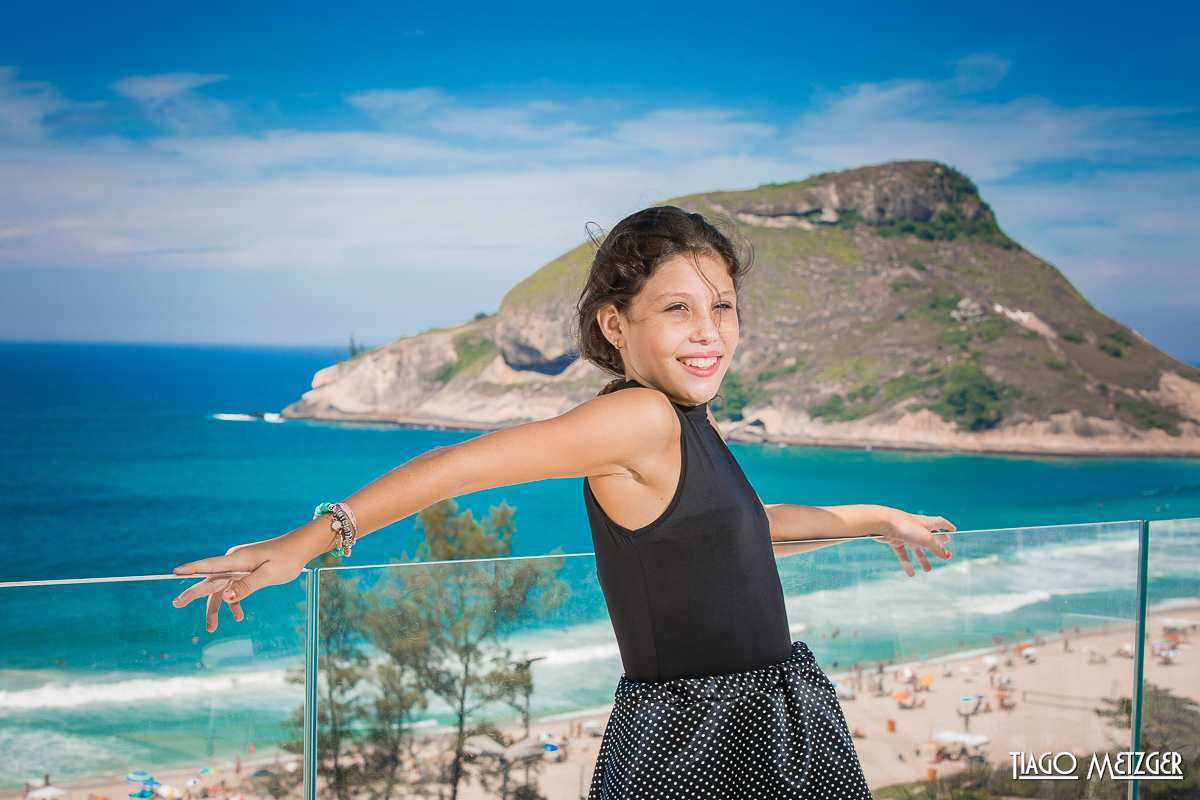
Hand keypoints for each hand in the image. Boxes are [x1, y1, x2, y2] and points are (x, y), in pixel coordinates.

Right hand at [171, 519, 330, 630]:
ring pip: (222, 587)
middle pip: (211, 579)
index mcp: (238, 559)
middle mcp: (235, 561)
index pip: (210, 565)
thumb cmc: (286, 559)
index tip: (175, 572)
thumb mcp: (268, 575)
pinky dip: (234, 601)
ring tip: (211, 628)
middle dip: (194, 593)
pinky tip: (239, 616)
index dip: (192, 569)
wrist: (299, 548)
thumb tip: (226, 597)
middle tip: (176, 603)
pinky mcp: (246, 570)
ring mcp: (240, 566)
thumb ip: (247, 586)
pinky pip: (234, 587)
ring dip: (216, 606)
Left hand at [875, 510, 953, 576]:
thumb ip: (937, 547)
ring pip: (915, 548)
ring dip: (922, 558)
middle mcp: (915, 527)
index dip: (947, 526)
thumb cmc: (904, 526)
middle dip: (936, 545)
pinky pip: (902, 553)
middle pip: (928, 537)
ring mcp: (904, 533)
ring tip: (928, 570)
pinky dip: (907, 563)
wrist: (881, 523)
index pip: (939, 523)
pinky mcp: (893, 539)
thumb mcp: (925, 538)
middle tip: (943, 553)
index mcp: (925, 522)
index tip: (953, 530)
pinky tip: (911, 574)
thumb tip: (947, 556)